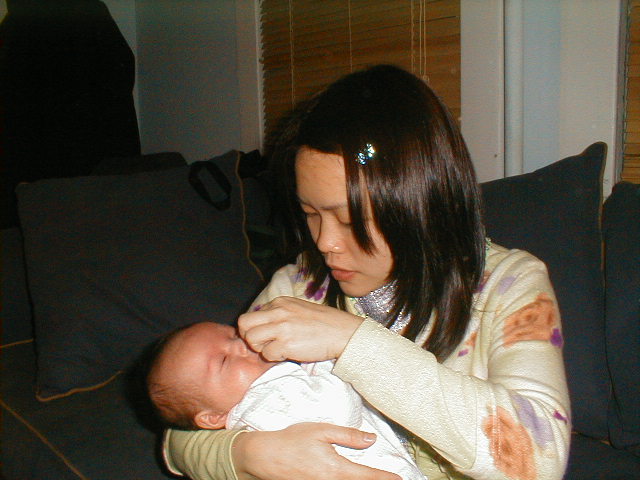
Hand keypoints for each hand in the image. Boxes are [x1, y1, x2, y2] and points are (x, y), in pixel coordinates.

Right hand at [232, 423, 400, 479]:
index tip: (399, 479)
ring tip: (374, 479)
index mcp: (337, 469)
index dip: (385, 478)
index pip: (368, 476)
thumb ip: (348, 436)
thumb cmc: (292, 441)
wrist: (264, 457)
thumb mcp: (322, 431)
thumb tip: (371, 439)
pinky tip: (349, 478)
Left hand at [238, 296, 362, 361]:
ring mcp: (281, 327)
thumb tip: (264, 326)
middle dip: (249, 336)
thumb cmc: (324, 324)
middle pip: (243, 323)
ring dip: (260, 348)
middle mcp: (278, 312)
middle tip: (263, 344)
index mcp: (280, 302)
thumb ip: (280, 314)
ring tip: (276, 349)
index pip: (252, 314)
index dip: (257, 328)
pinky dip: (275, 357)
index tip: (268, 336)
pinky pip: (267, 354)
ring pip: (251, 339)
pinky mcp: (286, 344)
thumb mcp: (298, 309)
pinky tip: (288, 354)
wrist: (344, 333)